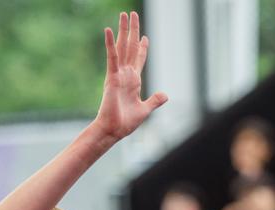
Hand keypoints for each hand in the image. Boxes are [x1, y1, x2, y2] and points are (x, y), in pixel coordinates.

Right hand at [94, 11, 167, 140]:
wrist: (114, 130)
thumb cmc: (125, 122)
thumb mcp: (145, 110)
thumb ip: (154, 101)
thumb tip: (166, 95)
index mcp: (133, 81)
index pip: (138, 59)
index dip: (142, 47)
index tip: (144, 36)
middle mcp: (126, 74)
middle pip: (130, 47)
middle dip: (132, 31)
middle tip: (132, 14)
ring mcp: (118, 74)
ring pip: (122, 47)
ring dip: (123, 30)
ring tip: (124, 15)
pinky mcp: (111, 77)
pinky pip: (112, 57)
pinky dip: (110, 44)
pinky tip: (109, 30)